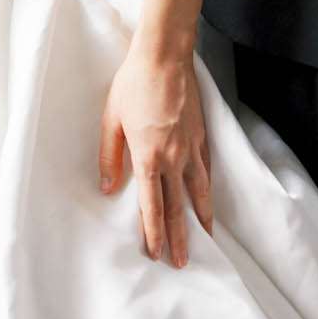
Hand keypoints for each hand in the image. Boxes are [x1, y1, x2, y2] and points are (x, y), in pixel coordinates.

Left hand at [98, 41, 213, 265]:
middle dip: (180, 237)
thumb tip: (109, 188)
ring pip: (199, 191)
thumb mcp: (111, 119)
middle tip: (183, 263)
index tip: (157, 254)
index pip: (153, 206)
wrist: (165, 55)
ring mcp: (192, 146)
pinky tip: (207, 197)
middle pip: (178, 206)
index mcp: (149, 157)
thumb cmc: (133, 84)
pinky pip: (206, 168)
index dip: (154, 233)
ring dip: (201, 218)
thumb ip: (111, 156)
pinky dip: (207, 188)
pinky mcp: (202, 133)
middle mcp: (174, 158)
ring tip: (206, 239)